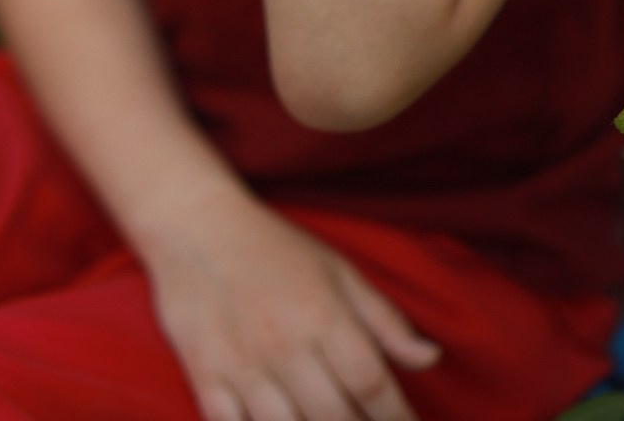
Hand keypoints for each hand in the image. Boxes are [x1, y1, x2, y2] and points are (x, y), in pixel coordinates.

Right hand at [142, 185, 440, 420]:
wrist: (193, 223)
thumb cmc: (272, 247)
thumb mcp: (336, 270)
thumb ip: (383, 319)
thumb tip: (430, 358)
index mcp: (323, 315)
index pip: (373, 386)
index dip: (399, 419)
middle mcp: (285, 345)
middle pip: (336, 420)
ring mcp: (243, 365)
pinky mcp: (205, 377)